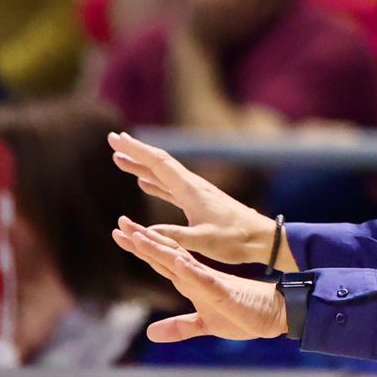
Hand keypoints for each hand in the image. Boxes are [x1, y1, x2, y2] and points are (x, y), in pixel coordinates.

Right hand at [108, 130, 282, 266]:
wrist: (263, 239)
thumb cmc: (237, 240)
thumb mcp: (204, 240)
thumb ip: (174, 237)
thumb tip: (142, 234)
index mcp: (191, 190)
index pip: (159, 163)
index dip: (136, 150)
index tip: (116, 137)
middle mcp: (193, 187)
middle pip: (159, 164)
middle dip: (135, 152)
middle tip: (113, 140)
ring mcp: (196, 195)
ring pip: (163, 175)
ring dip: (141, 167)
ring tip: (119, 160)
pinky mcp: (199, 204)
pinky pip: (170, 189)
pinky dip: (154, 183)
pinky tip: (145, 183)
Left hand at [113, 218, 287, 341]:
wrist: (275, 314)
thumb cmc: (243, 314)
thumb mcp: (204, 325)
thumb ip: (179, 327)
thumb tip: (150, 333)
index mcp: (193, 282)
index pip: (163, 261)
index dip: (142, 248)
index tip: (121, 233)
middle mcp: (198, 276)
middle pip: (166, 254)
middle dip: (143, 240)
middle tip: (121, 222)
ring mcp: (210, 282)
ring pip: (180, 262)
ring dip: (160, 249)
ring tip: (140, 235)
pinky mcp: (224, 291)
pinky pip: (204, 279)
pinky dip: (189, 270)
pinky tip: (176, 261)